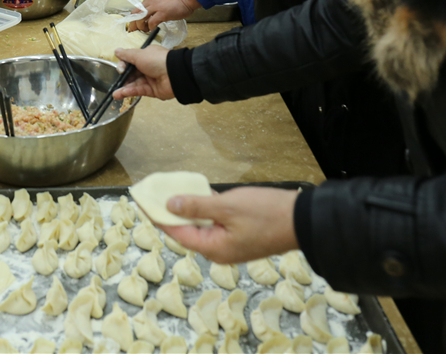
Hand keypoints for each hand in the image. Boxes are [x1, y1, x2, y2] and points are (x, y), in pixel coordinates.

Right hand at [112, 44, 172, 100]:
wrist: (174, 74)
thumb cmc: (156, 60)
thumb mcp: (139, 55)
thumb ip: (127, 55)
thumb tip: (116, 51)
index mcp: (146, 56)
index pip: (131, 60)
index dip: (124, 64)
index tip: (121, 68)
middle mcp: (148, 67)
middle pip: (132, 73)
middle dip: (123, 77)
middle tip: (117, 80)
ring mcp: (150, 79)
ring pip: (134, 83)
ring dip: (124, 87)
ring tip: (115, 93)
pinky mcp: (152, 90)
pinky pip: (139, 90)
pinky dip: (130, 92)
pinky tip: (120, 94)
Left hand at [127, 0, 199, 32]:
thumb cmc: (176, 1)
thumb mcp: (160, 2)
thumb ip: (153, 8)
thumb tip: (147, 19)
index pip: (136, 10)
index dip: (133, 19)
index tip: (133, 27)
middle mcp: (150, 2)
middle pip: (135, 14)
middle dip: (133, 24)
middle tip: (135, 32)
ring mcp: (156, 7)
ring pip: (141, 18)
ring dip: (141, 27)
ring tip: (145, 31)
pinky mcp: (162, 13)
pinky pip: (152, 22)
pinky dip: (151, 28)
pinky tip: (153, 30)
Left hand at [154, 186, 299, 263]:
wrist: (304, 220)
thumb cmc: (267, 214)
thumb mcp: (227, 207)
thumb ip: (197, 207)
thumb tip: (170, 206)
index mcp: (213, 248)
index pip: (176, 232)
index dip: (157, 216)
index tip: (141, 202)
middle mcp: (219, 250)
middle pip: (186, 231)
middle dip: (169, 214)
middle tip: (153, 195)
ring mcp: (230, 244)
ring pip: (200, 227)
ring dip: (187, 211)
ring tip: (170, 194)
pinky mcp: (240, 236)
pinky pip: (215, 224)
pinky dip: (204, 211)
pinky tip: (198, 197)